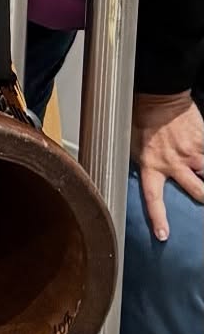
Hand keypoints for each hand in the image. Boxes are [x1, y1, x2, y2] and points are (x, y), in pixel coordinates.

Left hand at [131, 92, 203, 240]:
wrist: (160, 97)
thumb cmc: (144, 119)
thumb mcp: (135, 146)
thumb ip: (146, 164)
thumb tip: (146, 178)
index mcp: (152, 165)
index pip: (153, 197)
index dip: (159, 218)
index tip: (164, 235)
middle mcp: (174, 164)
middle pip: (198, 193)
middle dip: (203, 200)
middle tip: (201, 200)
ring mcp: (192, 155)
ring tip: (199, 176)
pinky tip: (201, 153)